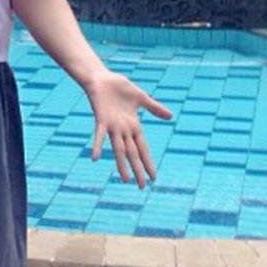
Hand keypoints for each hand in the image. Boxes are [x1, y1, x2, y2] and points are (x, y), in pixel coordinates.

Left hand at [84, 69, 172, 188]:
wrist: (102, 78)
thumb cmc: (120, 88)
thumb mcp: (141, 98)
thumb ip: (154, 108)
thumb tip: (171, 117)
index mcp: (133, 126)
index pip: (143, 148)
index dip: (148, 162)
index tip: (154, 177)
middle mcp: (123, 130)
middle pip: (132, 153)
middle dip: (138, 170)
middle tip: (141, 187)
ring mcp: (112, 126)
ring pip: (119, 149)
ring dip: (122, 165)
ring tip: (125, 180)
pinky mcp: (101, 119)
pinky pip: (99, 135)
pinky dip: (97, 146)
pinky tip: (94, 158)